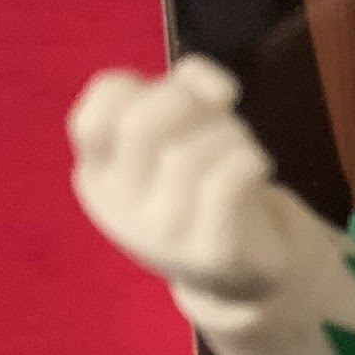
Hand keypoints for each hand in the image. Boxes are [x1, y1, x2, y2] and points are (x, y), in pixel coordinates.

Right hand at [69, 56, 299, 302]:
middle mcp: (118, 207)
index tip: (188, 91)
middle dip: (190, 104)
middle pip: (140, 125)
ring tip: (244, 149)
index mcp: (97, 173)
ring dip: (231, 134)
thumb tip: (206, 84)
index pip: (96, 109)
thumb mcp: (177, 133)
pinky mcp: (210, 252)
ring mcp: (161, 234)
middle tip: (220, 117)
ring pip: (189, 154)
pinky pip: (225, 185)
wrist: (240, 270)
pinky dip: (250, 161)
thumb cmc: (202, 185)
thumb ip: (181, 91)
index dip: (143, 85)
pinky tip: (258, 167)